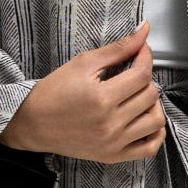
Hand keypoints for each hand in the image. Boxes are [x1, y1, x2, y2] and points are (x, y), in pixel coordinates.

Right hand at [0, 21, 166, 163]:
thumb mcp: (83, 63)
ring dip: (154, 104)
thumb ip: (117, 49)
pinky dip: (156, 133)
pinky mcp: (112, 156)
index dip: (146, 57)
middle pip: (150, 96)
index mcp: (102, 98)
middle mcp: (110, 124)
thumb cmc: (53, 92)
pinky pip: (149, 148)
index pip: (142, 74)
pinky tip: (145, 119)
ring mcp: (113, 143)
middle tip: (134, 73)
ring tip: (140, 97)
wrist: (32, 123)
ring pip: (156, 121)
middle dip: (146, 79)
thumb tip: (143, 31)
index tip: (141, 51)